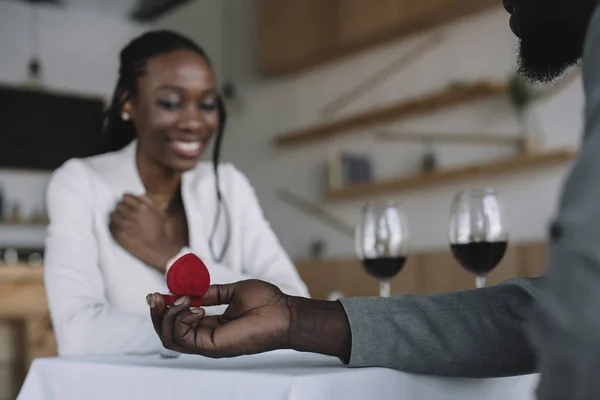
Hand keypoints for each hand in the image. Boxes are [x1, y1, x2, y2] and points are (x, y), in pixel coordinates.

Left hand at [109, 194, 179, 270]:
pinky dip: (114, 226)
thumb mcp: (160, 212)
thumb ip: (149, 201)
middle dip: (122, 209)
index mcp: (142, 207)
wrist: (158, 248)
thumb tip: (138, 195)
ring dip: (117, 217)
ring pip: (113, 214)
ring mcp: (125, 224)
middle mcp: (132, 214)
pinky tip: (120, 229)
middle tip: (125, 214)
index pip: (126, 197)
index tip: (127, 204)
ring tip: (122, 221)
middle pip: (118, 205)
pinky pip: (111, 226)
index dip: (127, 201)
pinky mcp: (119, 235)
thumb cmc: (160, 231)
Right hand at [148, 280, 291, 357]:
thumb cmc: (267, 302)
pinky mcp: (212, 346)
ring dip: (168, 315)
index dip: (164, 308)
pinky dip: (181, 319)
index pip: (177, 324)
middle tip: (155, 296)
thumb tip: (192, 289)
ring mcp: (209, 344)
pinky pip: (182, 337)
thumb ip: (212, 293)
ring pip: (169, 337)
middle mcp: (207, 338)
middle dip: (157, 313)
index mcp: (211, 327)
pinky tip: (195, 306)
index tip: (159, 292)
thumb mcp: (233, 292)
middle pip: (167, 333)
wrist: (285, 312)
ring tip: (183, 299)